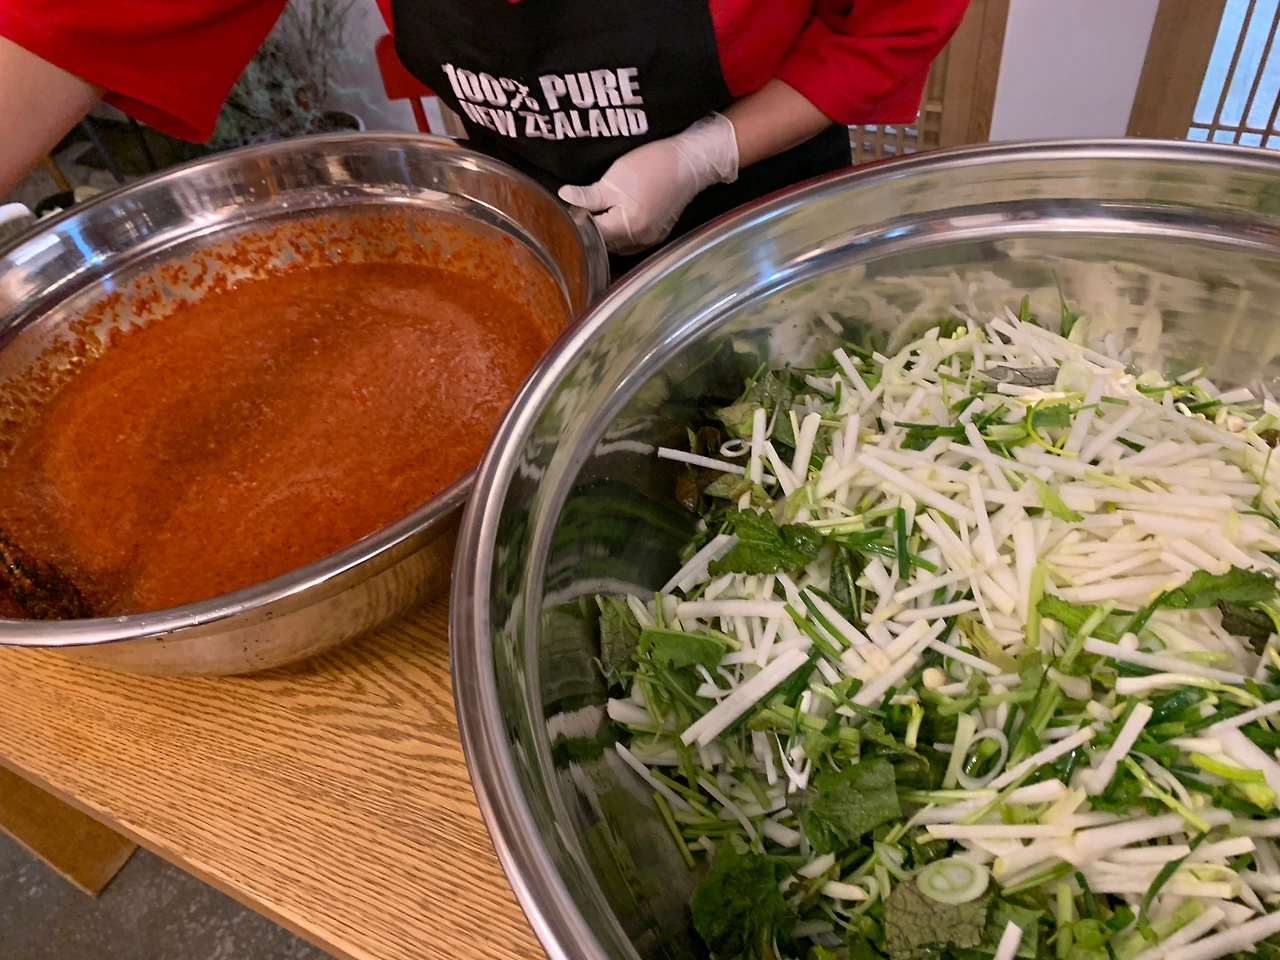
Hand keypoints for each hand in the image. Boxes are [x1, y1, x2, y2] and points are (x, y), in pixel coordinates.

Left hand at [558, 113, 738, 254]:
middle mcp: (639, 240)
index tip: (565, 211)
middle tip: (576, 212)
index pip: (591, 234)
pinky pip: (630, 240)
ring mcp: (650, 239)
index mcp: (628, 227)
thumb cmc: (654, 164)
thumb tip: (564, 197)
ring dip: (604, 234)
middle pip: (604, 244)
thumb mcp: (615, 177)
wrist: (691, 161)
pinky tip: (613, 218)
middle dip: (589, 231)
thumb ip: (589, 194)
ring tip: (593, 215)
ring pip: (617, 245)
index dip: (576, 223)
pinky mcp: (657, 233)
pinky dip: (619, 232)